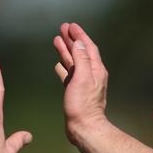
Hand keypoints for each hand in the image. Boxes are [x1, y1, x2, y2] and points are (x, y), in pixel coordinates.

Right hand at [53, 22, 108, 145]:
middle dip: (72, 40)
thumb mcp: (82, 78)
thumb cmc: (83, 105)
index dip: (80, 35)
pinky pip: (69, 73)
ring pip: (74, 61)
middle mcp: (91, 74)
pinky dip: (64, 66)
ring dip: (66, 51)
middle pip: (81, 51)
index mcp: (95, 69)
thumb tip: (79, 43)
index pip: (88, 46)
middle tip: (62, 28)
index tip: (71, 26)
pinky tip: (58, 64)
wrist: (83, 127)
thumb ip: (81, 59)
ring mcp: (83, 82)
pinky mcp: (76, 91)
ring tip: (57, 40)